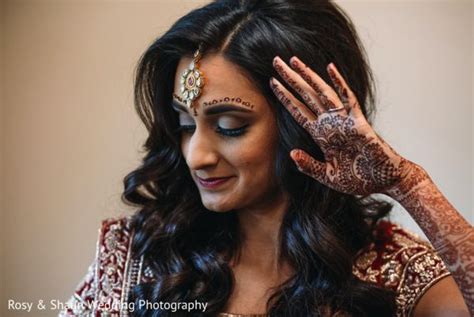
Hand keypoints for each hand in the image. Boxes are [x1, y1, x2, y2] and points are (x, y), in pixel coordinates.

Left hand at [270, 56, 407, 195]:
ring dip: (307, 76)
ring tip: (293, 60)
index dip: (285, 97)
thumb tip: (292, 153)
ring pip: (321, 93)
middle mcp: (329, 123)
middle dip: (290, 78)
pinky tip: (329, 68)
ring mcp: (343, 120)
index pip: (298, 111)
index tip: (272, 82)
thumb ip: (309, 165)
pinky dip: (339, 83)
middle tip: (275, 61)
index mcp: (321, 135)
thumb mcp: (327, 176)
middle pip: (305, 96)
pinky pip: (348, 99)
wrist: (383, 182)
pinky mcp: (358, 122)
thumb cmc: (358, 179)